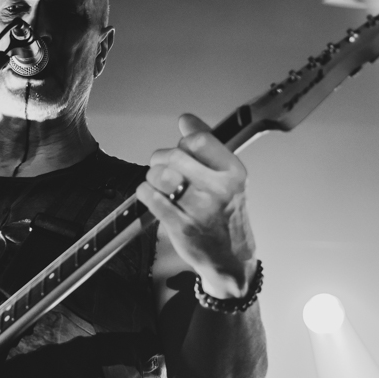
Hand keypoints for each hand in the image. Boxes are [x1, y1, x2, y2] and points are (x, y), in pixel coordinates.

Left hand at [136, 113, 257, 297]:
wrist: (230, 257)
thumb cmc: (226, 215)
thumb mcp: (227, 178)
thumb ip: (207, 146)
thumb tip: (186, 120)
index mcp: (233, 172)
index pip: (199, 140)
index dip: (183, 143)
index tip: (181, 152)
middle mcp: (219, 189)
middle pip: (176, 156)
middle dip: (161, 158)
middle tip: (161, 166)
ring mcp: (200, 209)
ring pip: (160, 176)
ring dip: (152, 176)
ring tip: (158, 183)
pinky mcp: (181, 226)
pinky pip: (151, 198)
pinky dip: (145, 193)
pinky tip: (152, 196)